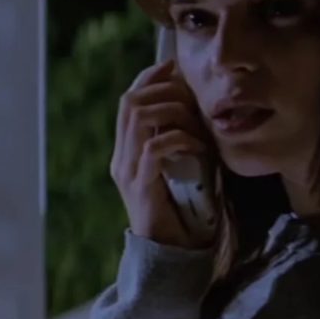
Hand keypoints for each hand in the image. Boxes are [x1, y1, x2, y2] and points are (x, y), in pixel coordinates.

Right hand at [109, 59, 212, 247]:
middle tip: (191, 95)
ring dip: (172, 112)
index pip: (128, 101)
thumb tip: (196, 108)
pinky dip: (179, 140)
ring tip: (196, 123)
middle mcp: (121, 158)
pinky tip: (199, 147)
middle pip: (129, 103)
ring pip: (138, 119)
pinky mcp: (142, 188)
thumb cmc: (182, 209)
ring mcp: (128, 172)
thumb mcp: (180, 166)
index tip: (173, 66)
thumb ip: (178, 140)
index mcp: (126, 150)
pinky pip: (155, 149)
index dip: (149, 78)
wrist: (171, 253)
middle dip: (163, 90)